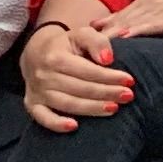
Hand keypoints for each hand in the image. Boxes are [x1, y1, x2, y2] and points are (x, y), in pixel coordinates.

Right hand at [23, 17, 136, 132]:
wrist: (36, 52)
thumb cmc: (66, 44)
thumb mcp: (82, 34)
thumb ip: (97, 42)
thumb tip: (108, 60)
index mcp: (56, 57)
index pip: (87, 70)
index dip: (109, 77)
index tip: (130, 81)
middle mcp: (44, 75)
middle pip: (79, 88)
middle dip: (106, 93)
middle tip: (128, 96)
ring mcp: (37, 91)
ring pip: (66, 104)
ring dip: (91, 108)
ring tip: (114, 109)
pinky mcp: (32, 104)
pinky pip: (42, 117)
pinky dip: (56, 124)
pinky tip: (74, 127)